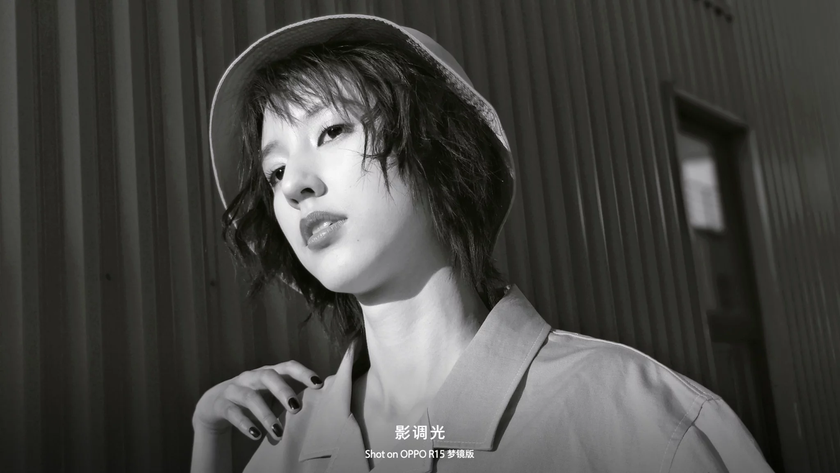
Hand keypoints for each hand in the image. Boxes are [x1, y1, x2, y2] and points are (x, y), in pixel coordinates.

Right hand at [192, 361, 323, 440]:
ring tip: (278, 432)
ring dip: (266, 415)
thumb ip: (290, 397)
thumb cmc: (254, 399)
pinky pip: (233, 413)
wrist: (215, 405)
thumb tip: (320, 407)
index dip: (303, 373)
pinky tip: (256, 435)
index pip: (287, 366)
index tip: (318, 384)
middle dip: (283, 391)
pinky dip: (245, 424)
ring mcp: (235, 389)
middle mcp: (252, 377)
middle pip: (268, 377)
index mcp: (268, 372)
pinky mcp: (221, 405)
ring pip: (250, 398)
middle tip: (296, 409)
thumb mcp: (270, 395)